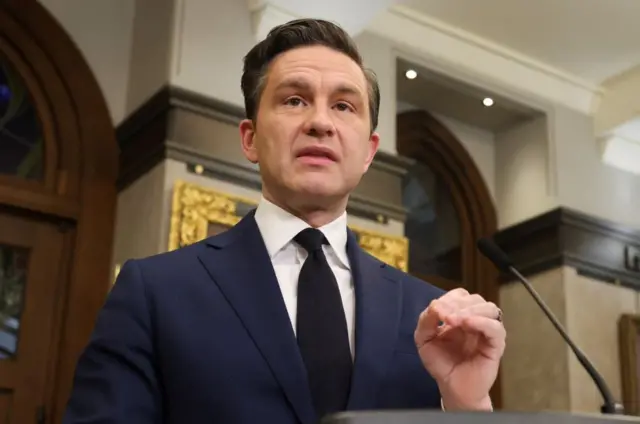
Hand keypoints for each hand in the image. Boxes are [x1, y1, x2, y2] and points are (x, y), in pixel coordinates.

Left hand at [414, 288, 504, 410]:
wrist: (451, 387)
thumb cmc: (441, 363)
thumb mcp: (424, 339)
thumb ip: (426, 320)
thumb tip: (435, 304)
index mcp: (460, 315)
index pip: (460, 296)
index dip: (450, 299)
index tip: (437, 310)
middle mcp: (476, 320)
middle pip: (475, 299)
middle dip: (458, 304)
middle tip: (445, 317)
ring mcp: (487, 331)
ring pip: (489, 308)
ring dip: (470, 310)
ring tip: (454, 321)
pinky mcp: (495, 345)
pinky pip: (496, 328)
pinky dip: (482, 322)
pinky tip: (467, 324)